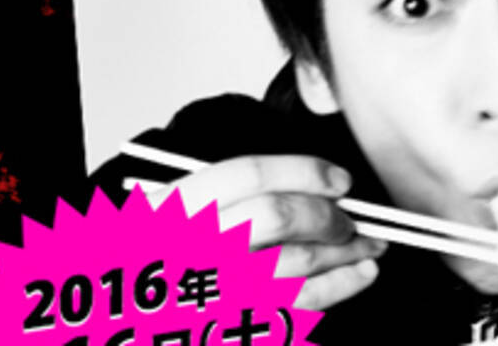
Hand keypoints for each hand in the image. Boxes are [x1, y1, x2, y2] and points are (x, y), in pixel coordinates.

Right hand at [148, 154, 386, 309]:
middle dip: (328, 216)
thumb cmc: (165, 260)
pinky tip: (358, 274)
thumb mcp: (177, 215)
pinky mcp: (234, 325)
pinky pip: (298, 306)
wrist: (129, 316)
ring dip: (345, 252)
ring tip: (369, 245)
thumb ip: (232, 197)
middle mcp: (193, 247)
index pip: (249, 174)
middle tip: (352, 218)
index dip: (303, 172)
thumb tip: (316, 188)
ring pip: (296, 263)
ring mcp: (212, 291)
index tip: (339, 179)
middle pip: (278, 217)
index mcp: (177, 208)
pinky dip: (338, 287)